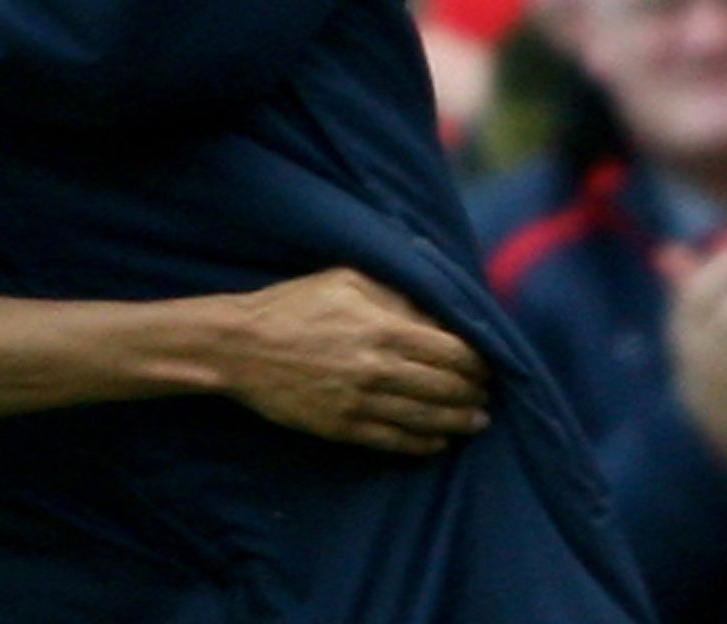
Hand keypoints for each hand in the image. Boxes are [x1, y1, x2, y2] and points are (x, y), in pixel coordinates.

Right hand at [222, 268, 489, 454]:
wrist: (240, 346)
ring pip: (428, 419)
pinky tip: (438, 441)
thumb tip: (436, 316)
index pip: (454, 352)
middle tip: (484, 394)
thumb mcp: (345, 281)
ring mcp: (361, 402)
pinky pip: (397, 442)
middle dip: (474, 393)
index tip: (486, 364)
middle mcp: (378, 368)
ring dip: (459, 422)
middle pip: (448, 388)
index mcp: (383, 328)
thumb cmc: (292, 306)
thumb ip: (396, 296)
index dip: (478, 361)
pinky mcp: (344, 428)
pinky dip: (425, 444)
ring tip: (475, 421)